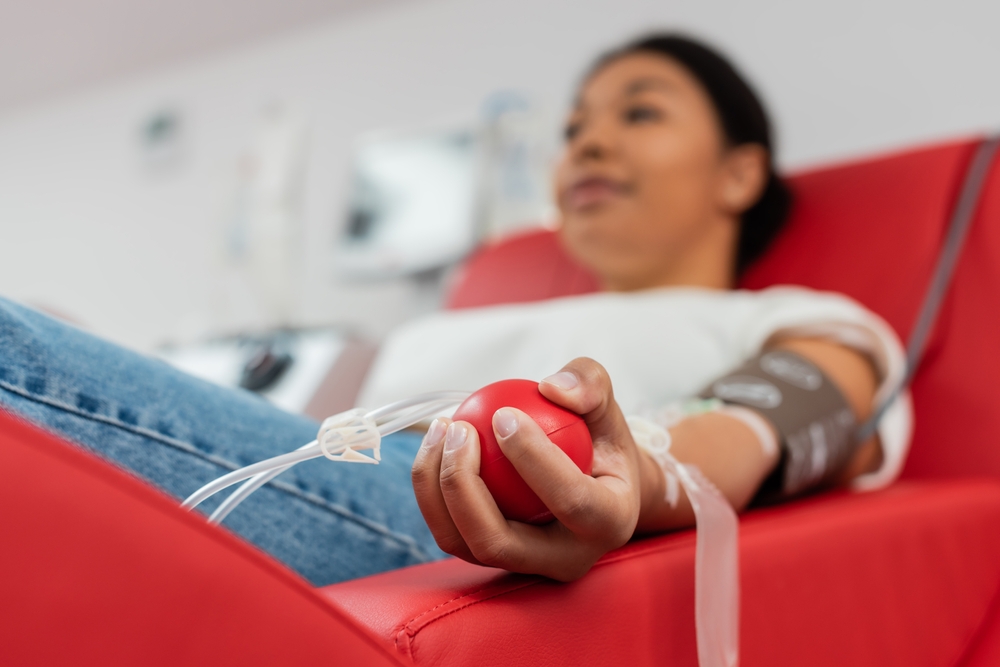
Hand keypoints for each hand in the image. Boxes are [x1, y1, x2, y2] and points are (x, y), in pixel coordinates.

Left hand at [411, 358, 643, 580]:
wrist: (595, 483)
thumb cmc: (600, 437)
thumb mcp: (606, 404)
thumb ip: (590, 384)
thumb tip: (550, 388)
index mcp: (609, 523)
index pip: (571, 501)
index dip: (533, 458)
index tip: (503, 413)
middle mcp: (566, 559)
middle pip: (499, 541)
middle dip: (464, 485)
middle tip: (459, 428)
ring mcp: (524, 565)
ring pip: (463, 543)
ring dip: (437, 487)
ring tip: (442, 429)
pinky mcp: (493, 557)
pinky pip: (450, 531)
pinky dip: (432, 490)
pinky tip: (435, 441)